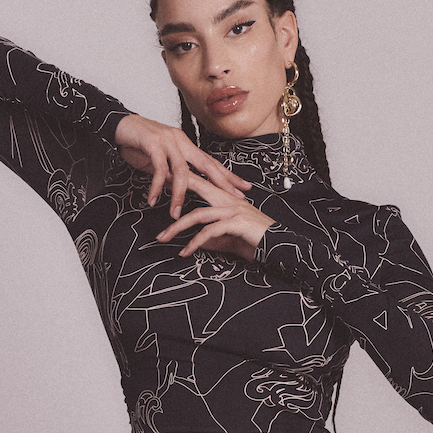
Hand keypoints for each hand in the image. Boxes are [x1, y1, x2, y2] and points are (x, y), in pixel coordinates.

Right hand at [113, 114, 252, 218]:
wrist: (118, 124)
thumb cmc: (139, 143)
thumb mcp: (158, 160)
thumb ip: (170, 173)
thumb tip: (177, 190)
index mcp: (185, 144)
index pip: (210, 161)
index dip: (227, 175)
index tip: (243, 187)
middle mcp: (180, 141)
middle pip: (205, 164)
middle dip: (221, 182)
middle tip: (233, 198)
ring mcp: (167, 141)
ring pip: (181, 170)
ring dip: (178, 194)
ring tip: (175, 213)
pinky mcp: (152, 143)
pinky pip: (159, 168)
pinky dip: (156, 186)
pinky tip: (153, 200)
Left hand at [156, 179, 276, 260]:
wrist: (281, 246)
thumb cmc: (256, 241)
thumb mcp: (229, 240)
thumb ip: (213, 238)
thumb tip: (198, 243)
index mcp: (226, 198)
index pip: (200, 183)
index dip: (181, 179)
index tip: (161, 179)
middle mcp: (228, 199)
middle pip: (196, 188)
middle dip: (173, 190)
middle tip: (152, 193)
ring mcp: (233, 210)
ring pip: (198, 214)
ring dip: (177, 227)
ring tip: (162, 238)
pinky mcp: (236, 223)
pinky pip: (209, 232)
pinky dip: (195, 243)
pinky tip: (185, 253)